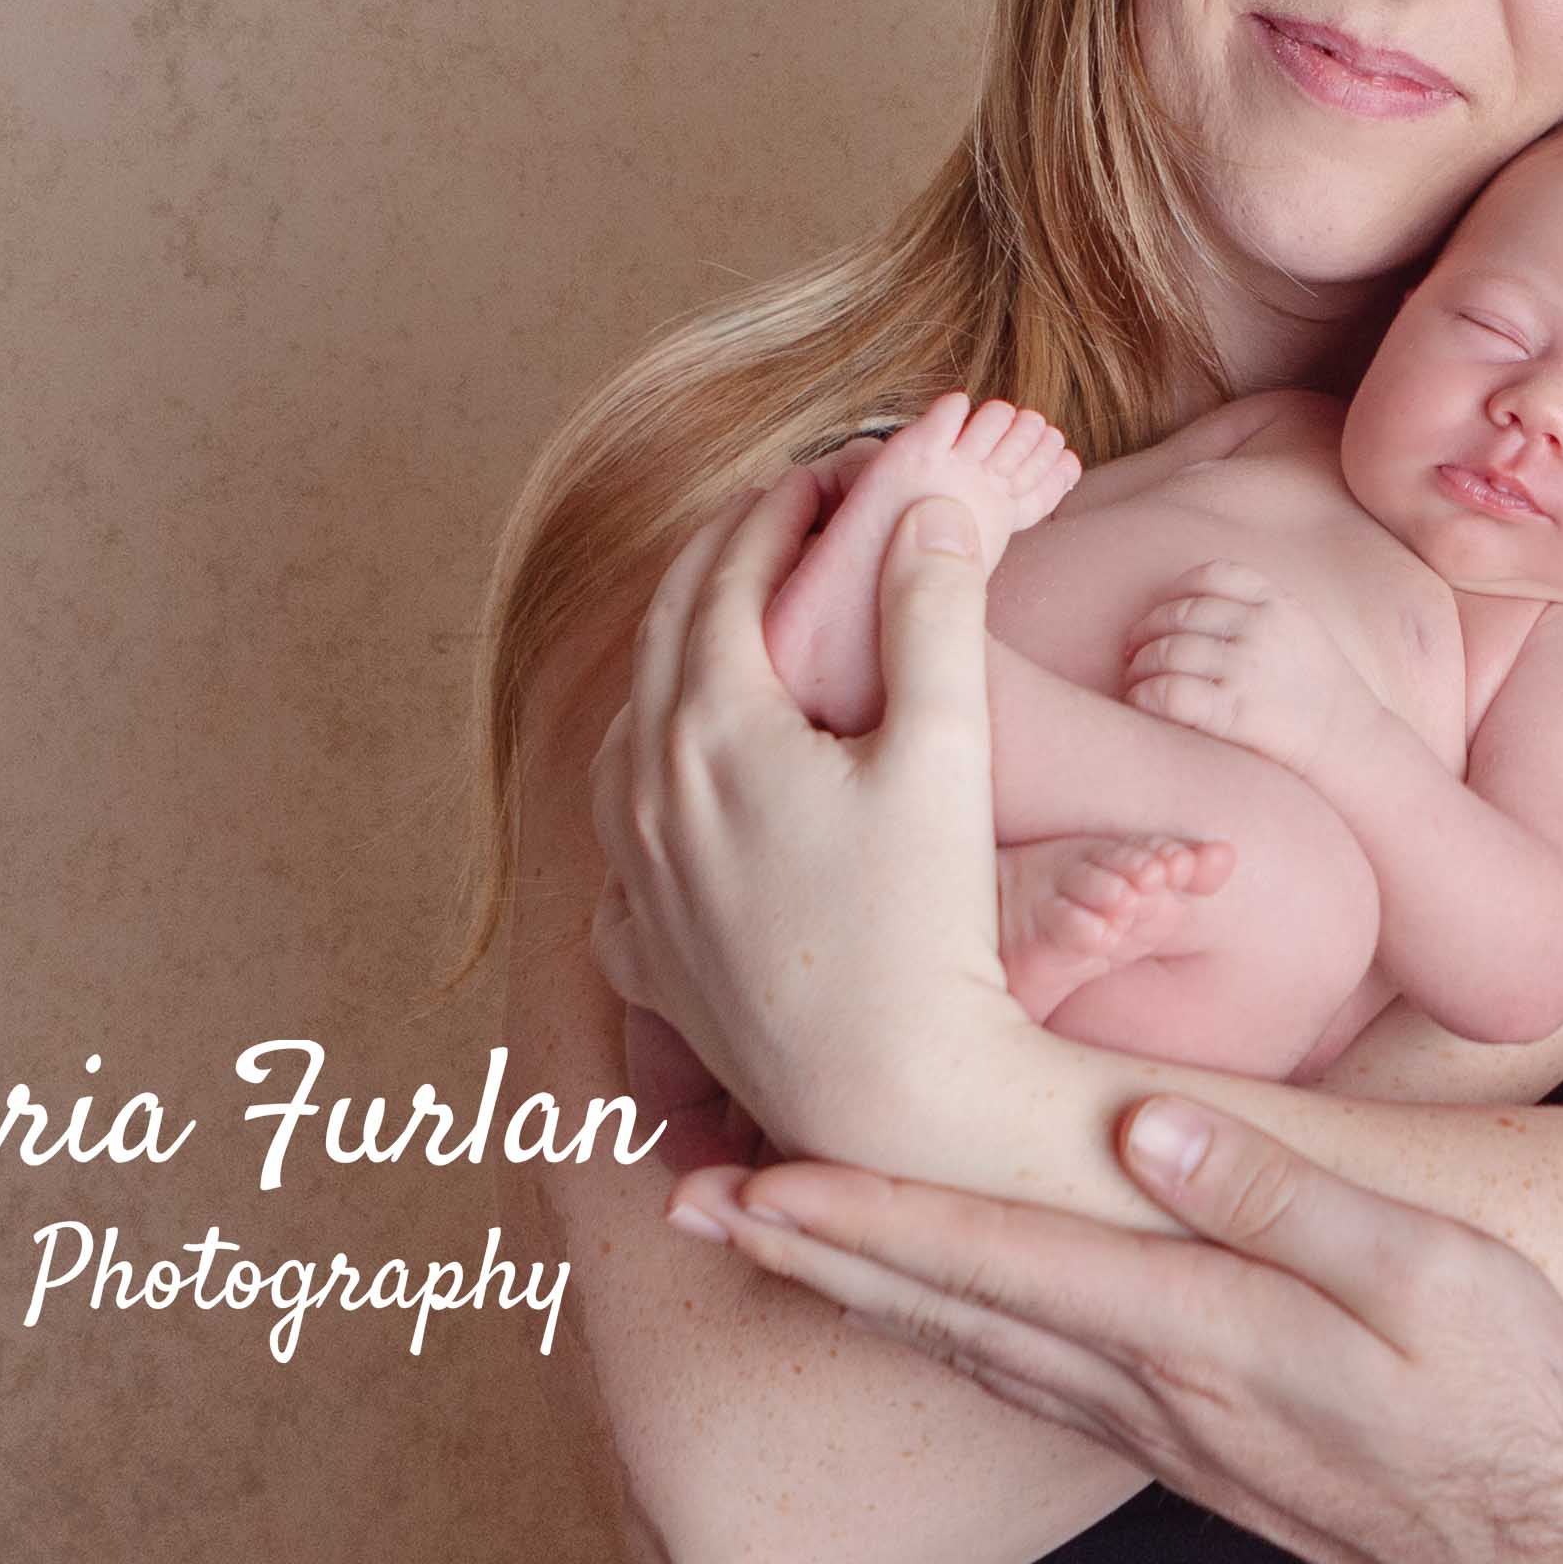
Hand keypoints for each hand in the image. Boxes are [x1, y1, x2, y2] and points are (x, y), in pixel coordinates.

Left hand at [590, 464, 1032, 1158]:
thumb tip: (923, 504)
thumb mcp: (943, 749)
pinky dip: (649, 777)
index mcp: (711, 726)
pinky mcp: (644, 949)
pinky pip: (618, 837)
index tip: (839, 473)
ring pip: (628, 728)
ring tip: (739, 628)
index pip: (728, 573)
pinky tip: (682, 785)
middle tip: (796, 518)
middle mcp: (645, 791)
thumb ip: (931, 613)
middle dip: (731, 556)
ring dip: (681, 657)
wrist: (883, 1090)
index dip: (785, 508)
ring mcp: (633, 874)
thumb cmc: (923, 924)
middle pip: (666, 633)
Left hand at [669, 1100, 1562, 1563]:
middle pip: (948, 1308)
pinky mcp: (1192, 1451)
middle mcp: (1153, 1389)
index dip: (865, 1217)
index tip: (753, 1181)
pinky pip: (1029, 1383)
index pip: (994, 1260)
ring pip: (975, 1348)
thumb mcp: (1429, 1271)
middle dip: (813, 1253)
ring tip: (770, 1244)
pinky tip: (927, 1318)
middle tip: (688, 1205)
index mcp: (1201, 1331)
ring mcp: (1165, 1432)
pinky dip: (949, 1334)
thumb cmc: (1511, 1394)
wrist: (1558, 1554)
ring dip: (862, 1291)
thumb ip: (1282, 1196)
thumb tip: (1140, 1127)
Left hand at [1119, 560, 1377, 780]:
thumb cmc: (1322, 692)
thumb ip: (1261, 611)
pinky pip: (1169, 693)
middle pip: (1179, 614)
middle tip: (1131, 651)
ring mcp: (1246, 670)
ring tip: (1134, 680)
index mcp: (1278, 604)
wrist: (1352, 744)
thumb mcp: (1303, 631)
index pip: (1212, 575)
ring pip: (1166, 652)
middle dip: (1145, 631)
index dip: (1175, 591)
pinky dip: (1144, 694)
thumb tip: (1200, 608)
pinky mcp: (1233, 713)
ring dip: (1139, 666)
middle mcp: (1260, 630)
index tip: (1159, 613)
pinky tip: (1140, 701)